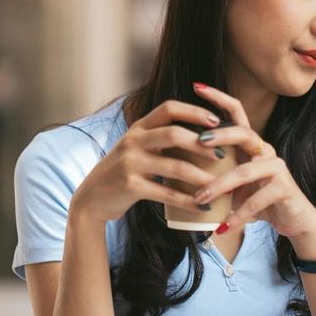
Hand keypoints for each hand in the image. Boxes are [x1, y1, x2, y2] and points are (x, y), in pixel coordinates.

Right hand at [68, 99, 223, 225]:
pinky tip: (202, 206)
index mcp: (138, 127)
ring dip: (201, 177)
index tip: (217, 121)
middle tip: (223, 155)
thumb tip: (203, 136)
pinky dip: (187, 201)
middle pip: (174, 134)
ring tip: (219, 185)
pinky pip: (166, 193)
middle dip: (202, 144)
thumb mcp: (137, 148)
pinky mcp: (130, 186)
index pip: (169, 108)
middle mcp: (133, 140)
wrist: (91, 199)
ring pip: (174, 166)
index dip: (194, 111)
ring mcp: (130, 163)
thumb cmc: (124, 172)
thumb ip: (160, 139)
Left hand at [188, 82, 315, 245]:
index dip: (218, 98)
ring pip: (244, 172)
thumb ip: (217, 173)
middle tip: (198, 141)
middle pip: (243, 133)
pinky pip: (256, 200)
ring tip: (199, 199)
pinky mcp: (284, 189)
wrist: (295, 222)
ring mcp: (277, 168)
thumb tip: (177, 169)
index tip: (196, 86)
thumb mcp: (237, 185)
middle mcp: (265, 151)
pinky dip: (237, 216)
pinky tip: (223, 227)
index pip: (237, 113)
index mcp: (251, 146)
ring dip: (218, 187)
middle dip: (220, 134)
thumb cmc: (261, 201)